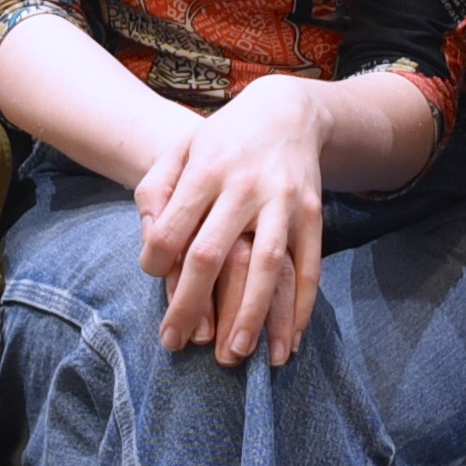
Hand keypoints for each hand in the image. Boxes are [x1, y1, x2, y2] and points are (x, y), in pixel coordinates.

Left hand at [138, 83, 332, 366]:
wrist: (286, 111)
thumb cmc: (221, 140)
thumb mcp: (180, 149)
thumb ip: (155, 190)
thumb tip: (152, 240)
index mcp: (205, 170)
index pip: (173, 228)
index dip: (157, 262)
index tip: (153, 278)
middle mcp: (245, 188)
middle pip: (213, 255)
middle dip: (192, 304)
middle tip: (176, 344)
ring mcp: (284, 202)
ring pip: (267, 266)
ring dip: (251, 314)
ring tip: (235, 354)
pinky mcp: (313, 215)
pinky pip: (309, 267)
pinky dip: (301, 306)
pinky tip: (290, 341)